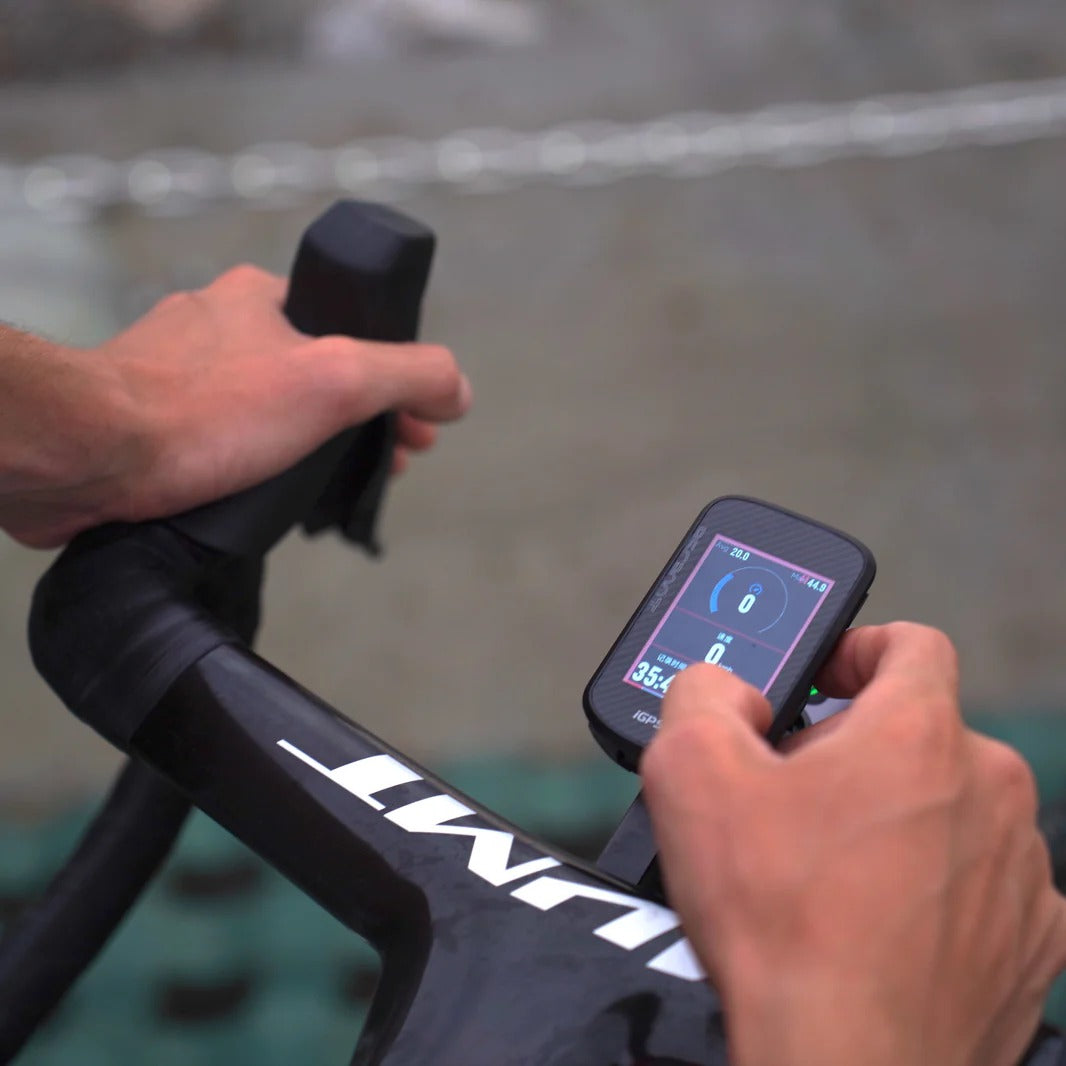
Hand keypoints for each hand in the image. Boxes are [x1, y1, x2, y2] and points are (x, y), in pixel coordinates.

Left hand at [0, 265, 470, 546]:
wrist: (87, 457)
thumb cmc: (204, 412)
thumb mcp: (334, 380)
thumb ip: (408, 375)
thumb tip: (457, 388)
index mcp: (262, 298)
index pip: (352, 332)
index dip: (396, 384)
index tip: (416, 432)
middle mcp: (219, 325)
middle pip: (315, 372)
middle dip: (359, 420)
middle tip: (389, 465)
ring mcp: (180, 372)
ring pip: (268, 408)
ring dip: (309, 445)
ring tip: (333, 489)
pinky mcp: (150, 420)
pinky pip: (225, 439)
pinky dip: (256, 463)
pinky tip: (266, 495)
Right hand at [641, 623, 1065, 1065]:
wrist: (841, 1062)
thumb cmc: (778, 921)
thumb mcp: (689, 771)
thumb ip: (703, 693)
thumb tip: (727, 691)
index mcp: (919, 733)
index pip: (908, 642)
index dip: (855, 649)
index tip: (822, 684)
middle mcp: (989, 791)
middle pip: (921, 734)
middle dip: (859, 750)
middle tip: (796, 797)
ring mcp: (1020, 872)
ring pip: (951, 810)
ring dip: (898, 820)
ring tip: (831, 872)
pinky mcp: (1030, 943)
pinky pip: (979, 885)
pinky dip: (934, 889)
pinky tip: (876, 923)